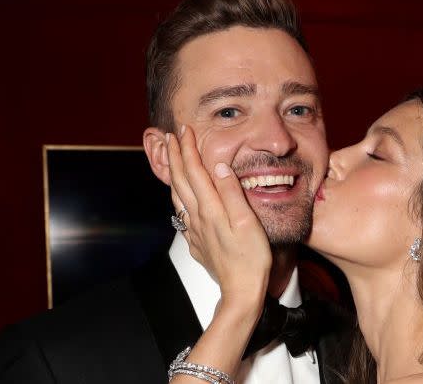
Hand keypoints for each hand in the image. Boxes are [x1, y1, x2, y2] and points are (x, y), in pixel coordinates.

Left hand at [165, 126, 271, 307]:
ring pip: (177, 197)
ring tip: (171, 161)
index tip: (185, 130)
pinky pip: (182, 215)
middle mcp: (198, 218)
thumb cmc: (251, 258)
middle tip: (171, 137)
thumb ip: (232, 191)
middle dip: (175, 156)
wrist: (241, 292)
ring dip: (173, 175)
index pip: (195, 171)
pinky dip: (178, 198)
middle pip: (181, 181)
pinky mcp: (197, 243)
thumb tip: (218, 165)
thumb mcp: (248, 221)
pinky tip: (181, 199)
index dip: (188, 149)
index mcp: (211, 208)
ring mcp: (195, 231)